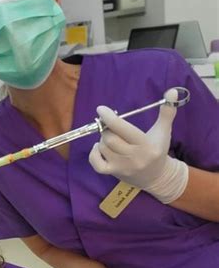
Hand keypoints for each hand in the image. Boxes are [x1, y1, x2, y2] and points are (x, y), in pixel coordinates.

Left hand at [89, 89, 188, 203]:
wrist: (157, 177)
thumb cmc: (158, 150)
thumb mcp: (164, 131)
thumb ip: (167, 111)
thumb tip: (173, 91)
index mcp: (146, 144)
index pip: (122, 129)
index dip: (109, 118)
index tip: (101, 109)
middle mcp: (134, 157)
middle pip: (110, 138)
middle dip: (106, 129)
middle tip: (110, 126)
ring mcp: (123, 166)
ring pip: (103, 147)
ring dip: (103, 139)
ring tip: (111, 137)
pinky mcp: (114, 173)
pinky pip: (96, 164)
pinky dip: (94, 154)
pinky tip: (99, 147)